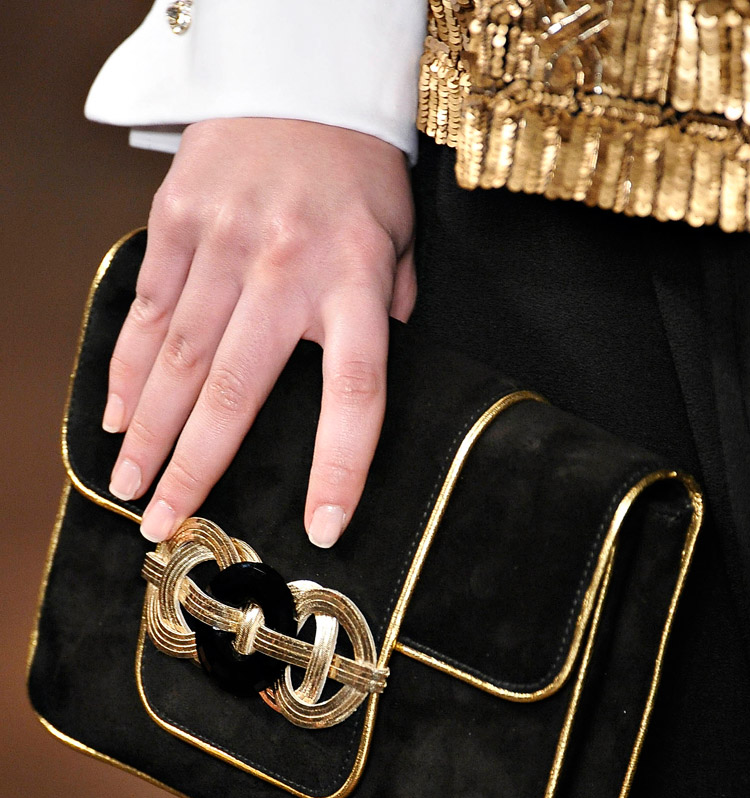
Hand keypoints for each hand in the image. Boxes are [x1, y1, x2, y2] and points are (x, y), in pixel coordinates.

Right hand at [103, 117, 415, 546]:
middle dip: (196, 468)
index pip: (356, 393)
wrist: (299, 79)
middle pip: (236, 390)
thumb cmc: (355, 174)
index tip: (321, 527)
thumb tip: (362, 390)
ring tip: (129, 487)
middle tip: (169, 525)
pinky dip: (126, 368)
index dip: (339, 467)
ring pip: (178, 357)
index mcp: (355, 281)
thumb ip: (384, 318)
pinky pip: (147, 309)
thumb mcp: (397, 244)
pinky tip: (113, 416)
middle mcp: (285, 268)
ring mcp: (223, 242)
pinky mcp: (177, 221)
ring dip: (148, 431)